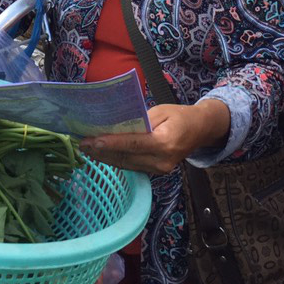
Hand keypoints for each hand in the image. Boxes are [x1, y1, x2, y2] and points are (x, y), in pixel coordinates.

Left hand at [78, 100, 230, 174]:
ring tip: (88, 149)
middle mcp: (162, 160)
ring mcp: (160, 169)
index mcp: (165, 142)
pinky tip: (103, 154)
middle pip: (126, 157)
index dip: (111, 143)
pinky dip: (116, 160)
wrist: (200, 130)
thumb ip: (139, 120)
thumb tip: (115, 126)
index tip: (92, 142)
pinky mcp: (157, 172)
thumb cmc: (179, 115)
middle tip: (83, 144)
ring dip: (106, 158)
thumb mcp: (159, 111)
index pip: (133, 144)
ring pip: (127, 164)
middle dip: (102, 152)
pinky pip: (132, 166)